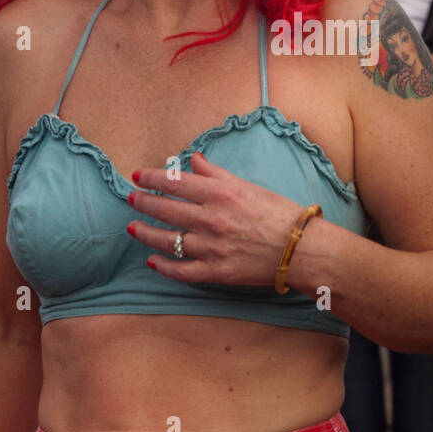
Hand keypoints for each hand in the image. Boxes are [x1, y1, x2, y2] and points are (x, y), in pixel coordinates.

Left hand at [125, 152, 308, 286]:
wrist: (301, 249)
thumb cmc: (279, 213)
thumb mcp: (248, 186)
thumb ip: (216, 174)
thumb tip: (193, 159)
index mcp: (220, 194)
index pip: (175, 182)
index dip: (151, 178)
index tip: (138, 176)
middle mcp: (211, 219)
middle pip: (165, 209)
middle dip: (143, 202)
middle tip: (131, 199)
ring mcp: (211, 247)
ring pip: (167, 240)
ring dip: (145, 233)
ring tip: (133, 228)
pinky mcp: (216, 272)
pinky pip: (181, 271)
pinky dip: (164, 266)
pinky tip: (153, 260)